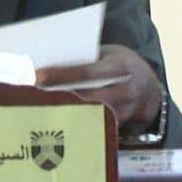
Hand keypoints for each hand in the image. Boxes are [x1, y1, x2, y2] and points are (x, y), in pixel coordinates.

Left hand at [35, 44, 162, 134]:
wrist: (150, 89)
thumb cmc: (123, 66)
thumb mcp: (111, 54)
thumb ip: (88, 59)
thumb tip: (53, 63)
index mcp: (120, 67)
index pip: (87, 71)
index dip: (62, 74)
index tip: (38, 76)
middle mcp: (124, 90)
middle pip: (85, 98)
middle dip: (58, 98)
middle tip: (30, 97)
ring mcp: (123, 112)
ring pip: (88, 116)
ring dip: (63, 114)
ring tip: (38, 111)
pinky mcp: (119, 127)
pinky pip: (93, 127)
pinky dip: (74, 125)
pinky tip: (55, 124)